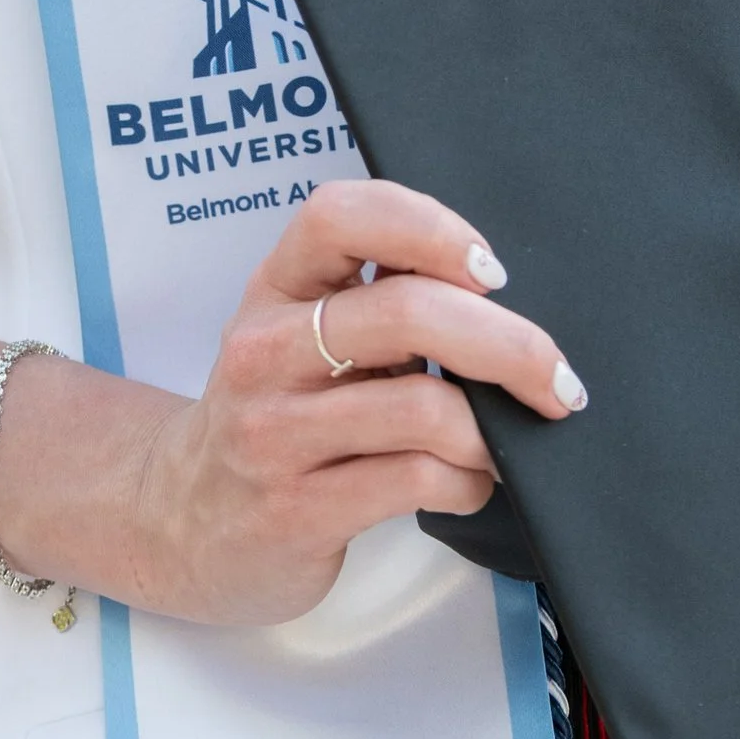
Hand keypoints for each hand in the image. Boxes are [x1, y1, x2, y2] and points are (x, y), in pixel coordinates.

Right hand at [124, 177, 583, 629]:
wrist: (182, 522)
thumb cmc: (275, 415)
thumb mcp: (301, 339)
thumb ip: (378, 301)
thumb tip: (498, 291)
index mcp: (275, 288)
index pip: (339, 216)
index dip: (428, 227)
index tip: (492, 270)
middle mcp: (265, 351)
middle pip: (405, 313)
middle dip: (508, 346)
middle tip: (558, 379)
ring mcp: (273, 434)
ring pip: (423, 409)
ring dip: (494, 432)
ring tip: (507, 446)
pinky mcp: (296, 510)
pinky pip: (418, 483)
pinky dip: (470, 483)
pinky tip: (469, 484)